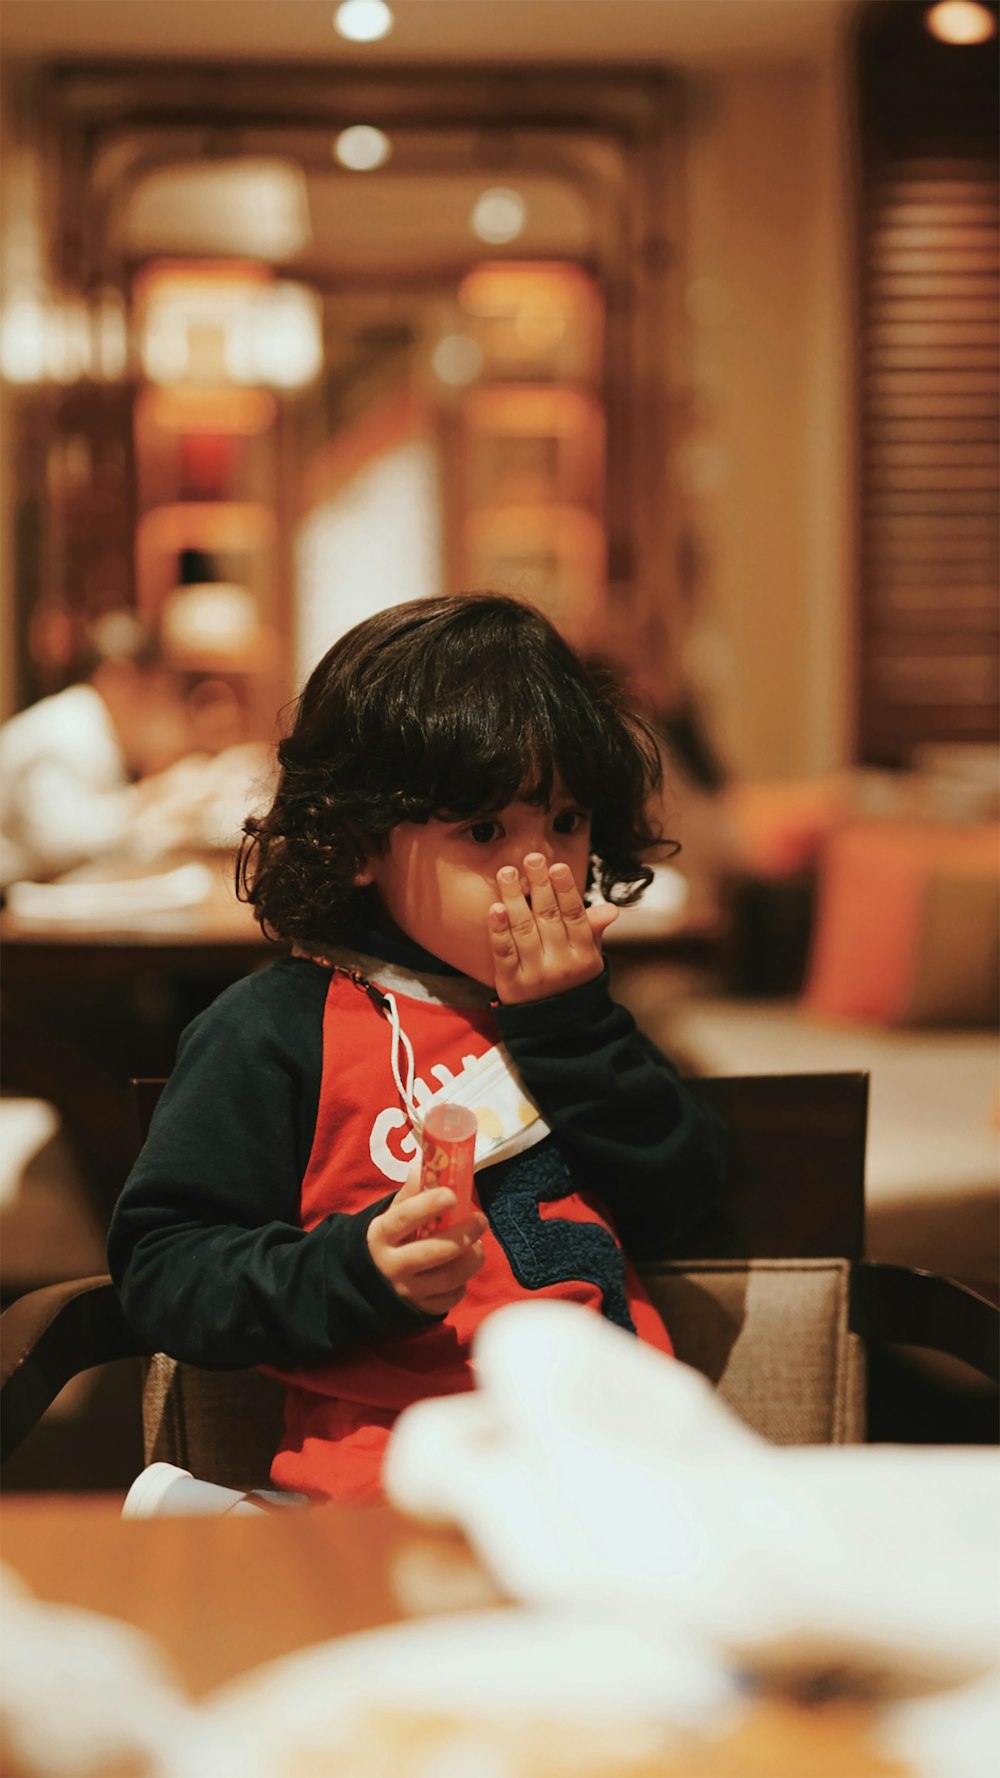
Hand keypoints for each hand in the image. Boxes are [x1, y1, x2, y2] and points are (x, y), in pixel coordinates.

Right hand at [367, 1156, 486, 1315]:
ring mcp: (407, 1291)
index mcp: (380, 1236)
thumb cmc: (387, 1243)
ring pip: (449, 1277)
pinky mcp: (421, 1310)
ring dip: (471, 1258)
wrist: (364, 1288)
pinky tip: (462, 1269)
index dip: (428, 1205)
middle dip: (463, 1235)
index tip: (452, 1194)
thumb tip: (424, 1163)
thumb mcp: (389, 1217)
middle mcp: (391, 1266)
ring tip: (477, 1245)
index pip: (404, 1218)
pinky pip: (452, 1296)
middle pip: (433, 1252)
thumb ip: (409, 1194)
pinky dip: (463, 1282)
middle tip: (480, 1220)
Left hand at [489, 854, 618, 1004]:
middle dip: (540, 886)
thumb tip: (611, 909)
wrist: (554, 1026)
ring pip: (524, 930)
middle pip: (548, 918)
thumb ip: (593, 929)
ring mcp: (535, 975)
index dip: (565, 890)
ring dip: (515, 899)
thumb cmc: (572, 979)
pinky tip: (495, 909)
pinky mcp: (511, 983)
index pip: (575, 916)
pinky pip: (504, 953)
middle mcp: (561, 964)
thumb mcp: (589, 957)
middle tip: (531, 858)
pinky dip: (498, 931)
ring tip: (507, 873)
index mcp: (584, 955)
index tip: (556, 866)